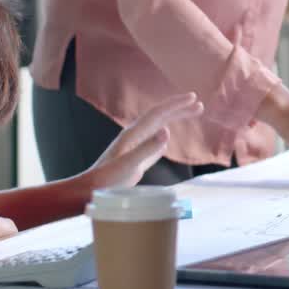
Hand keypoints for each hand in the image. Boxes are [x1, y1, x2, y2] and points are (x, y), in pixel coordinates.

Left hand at [85, 93, 204, 189]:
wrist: (89, 190)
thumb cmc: (107, 180)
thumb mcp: (129, 165)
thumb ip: (148, 149)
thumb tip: (168, 131)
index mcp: (133, 134)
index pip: (158, 113)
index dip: (176, 105)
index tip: (193, 98)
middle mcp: (134, 136)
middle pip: (160, 116)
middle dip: (179, 109)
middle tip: (199, 104)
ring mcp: (134, 146)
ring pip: (158, 127)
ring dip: (174, 119)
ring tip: (191, 114)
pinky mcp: (135, 158)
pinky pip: (153, 142)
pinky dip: (164, 136)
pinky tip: (167, 138)